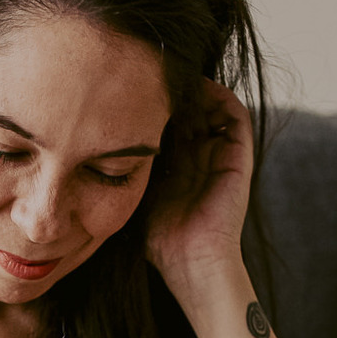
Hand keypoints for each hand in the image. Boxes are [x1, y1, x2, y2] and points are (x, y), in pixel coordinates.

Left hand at [145, 79, 253, 293]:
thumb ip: (127, 171)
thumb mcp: (136, 196)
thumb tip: (96, 143)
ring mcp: (222, 158)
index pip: (169, 125)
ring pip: (213, 109)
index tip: (133, 89)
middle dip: (173, 94)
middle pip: (191, 112)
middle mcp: (202, 159)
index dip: (154, 107)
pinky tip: (200, 87)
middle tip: (152, 75)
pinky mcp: (239, 160)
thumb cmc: (159, 241)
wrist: (190, 262)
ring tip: (175, 77)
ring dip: (197, 91)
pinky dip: (221, 98)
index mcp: (179, 168)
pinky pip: (236, 118)